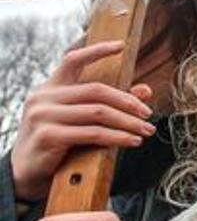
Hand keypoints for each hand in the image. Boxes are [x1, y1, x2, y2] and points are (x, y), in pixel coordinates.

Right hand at [11, 41, 154, 201]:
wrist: (26, 174)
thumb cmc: (57, 145)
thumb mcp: (82, 121)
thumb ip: (110, 104)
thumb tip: (145, 90)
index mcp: (50, 88)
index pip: (72, 60)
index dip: (97, 51)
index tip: (122, 46)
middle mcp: (43, 97)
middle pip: (96, 91)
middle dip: (128, 101)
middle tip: (148, 113)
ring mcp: (42, 116)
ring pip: (98, 112)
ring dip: (128, 122)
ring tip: (146, 130)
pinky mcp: (48, 136)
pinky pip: (92, 133)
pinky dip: (117, 137)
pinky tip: (132, 141)